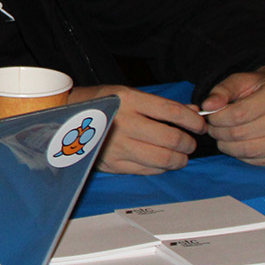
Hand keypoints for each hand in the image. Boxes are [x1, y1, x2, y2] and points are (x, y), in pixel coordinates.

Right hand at [70, 85, 205, 173]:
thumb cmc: (100, 103)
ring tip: (181, 156)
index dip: (193, 121)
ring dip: (179, 160)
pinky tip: (162, 163)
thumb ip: (160, 105)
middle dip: (188, 143)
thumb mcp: (128, 94)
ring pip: (162, 159)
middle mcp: (124, 122)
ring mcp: (118, 145)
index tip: (200, 125)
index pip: (172, 112)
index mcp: (129, 100)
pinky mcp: (113, 163)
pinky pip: (147, 170)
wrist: (64, 119)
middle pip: (171, 138)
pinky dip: (161, 168)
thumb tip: (192, 112)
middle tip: (190, 143)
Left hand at [201, 67, 264, 165]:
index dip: (217, 119)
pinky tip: (242, 144)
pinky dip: (244, 156)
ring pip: (250, 151)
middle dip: (220, 133)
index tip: (210, 117)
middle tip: (214, 128)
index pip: (238, 115)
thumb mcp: (239, 81)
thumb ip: (220, 92)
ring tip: (224, 137)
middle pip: (242, 134)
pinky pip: (261, 161)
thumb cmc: (260, 89)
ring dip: (228, 147)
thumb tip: (207, 107)